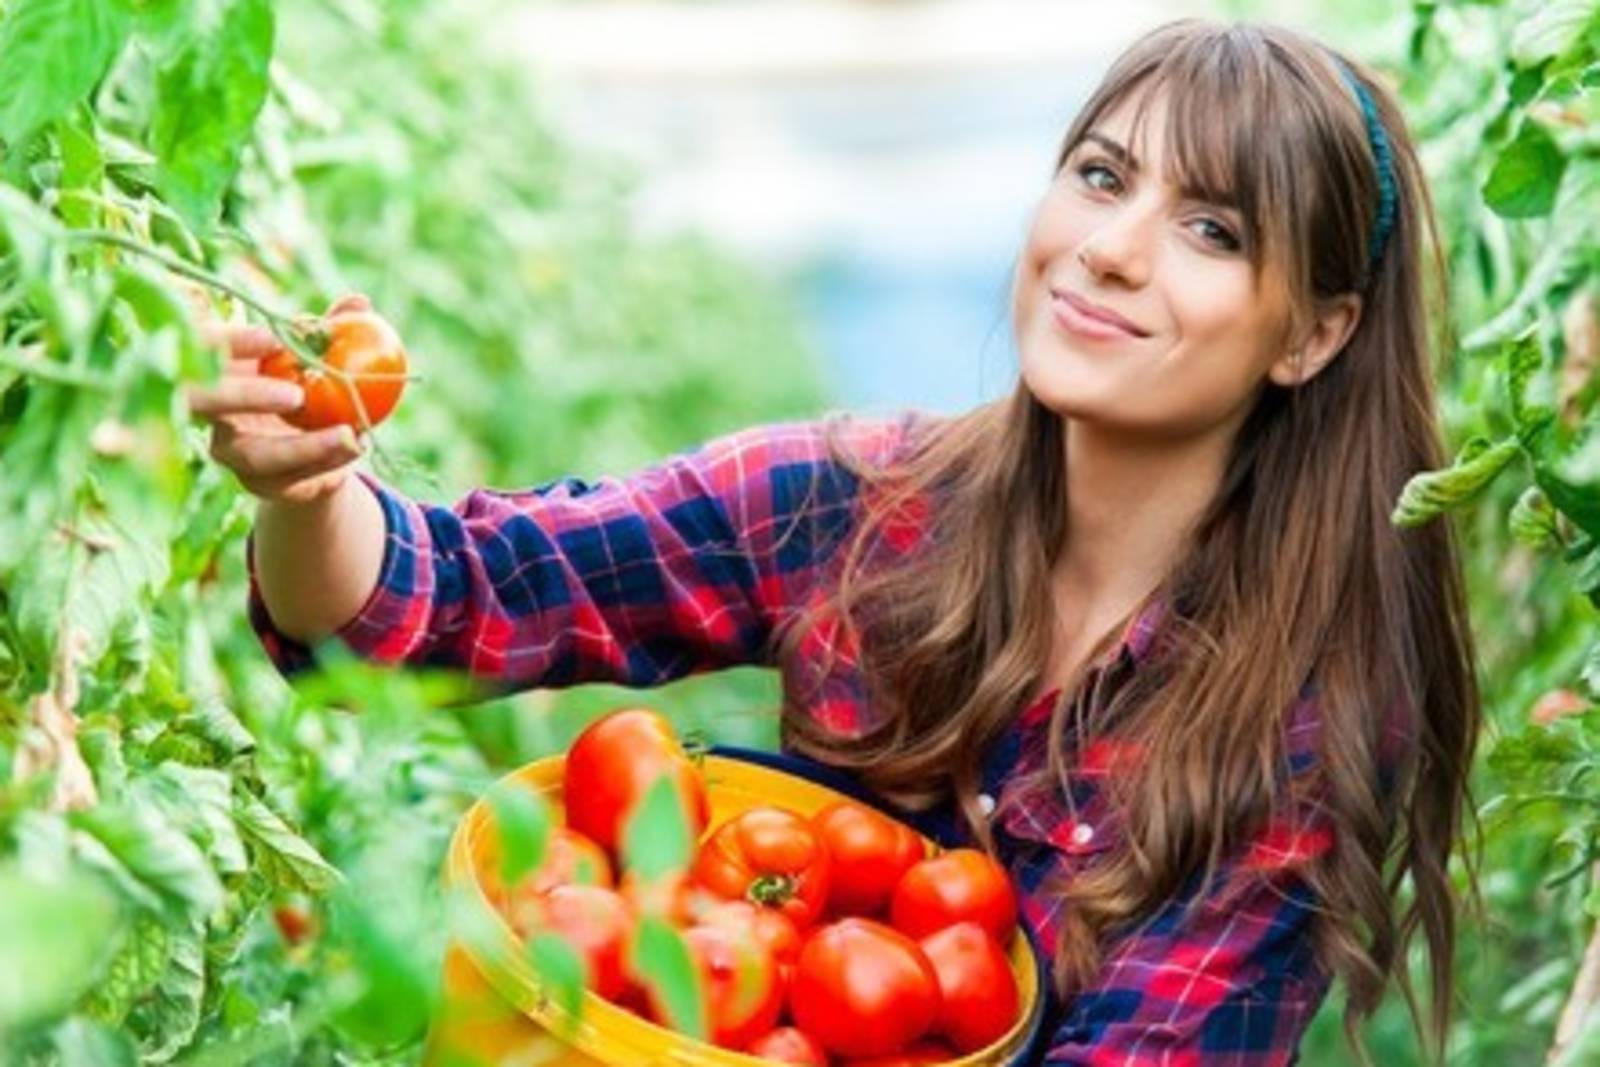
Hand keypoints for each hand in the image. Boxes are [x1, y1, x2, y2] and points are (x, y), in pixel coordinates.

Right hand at [184, 293, 370, 504]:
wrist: (312, 447)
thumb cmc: (307, 386)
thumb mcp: (316, 359)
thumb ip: (330, 332)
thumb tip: (359, 301)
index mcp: (219, 369)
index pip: (202, 349)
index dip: (230, 342)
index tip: (272, 338)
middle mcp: (213, 413)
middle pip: (206, 405)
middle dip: (244, 396)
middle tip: (298, 395)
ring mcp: (231, 453)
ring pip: (254, 457)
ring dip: (303, 448)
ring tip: (350, 436)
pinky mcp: (259, 485)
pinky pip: (287, 483)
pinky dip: (322, 468)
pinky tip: (353, 454)